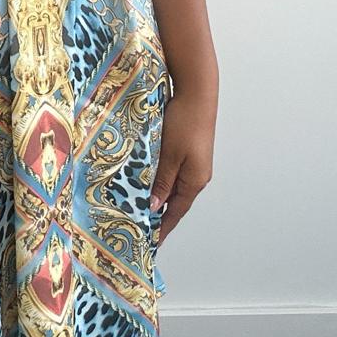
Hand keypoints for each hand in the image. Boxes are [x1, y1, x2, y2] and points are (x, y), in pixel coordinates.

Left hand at [150, 91, 214, 248]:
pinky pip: (172, 173)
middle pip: (175, 202)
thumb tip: (154, 207)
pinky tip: (147, 181)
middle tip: (139, 227)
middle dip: (158, 215)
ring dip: (157, 197)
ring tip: (139, 208)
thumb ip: (162, 182)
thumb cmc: (185, 123)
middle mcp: (196, 176)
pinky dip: (159, 181)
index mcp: (195, 181)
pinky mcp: (188, 152)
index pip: (175, 213)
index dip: (163, 228)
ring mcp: (193, 164)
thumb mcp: (169, 155)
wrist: (197, 94)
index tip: (151, 243)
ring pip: (172, 187)